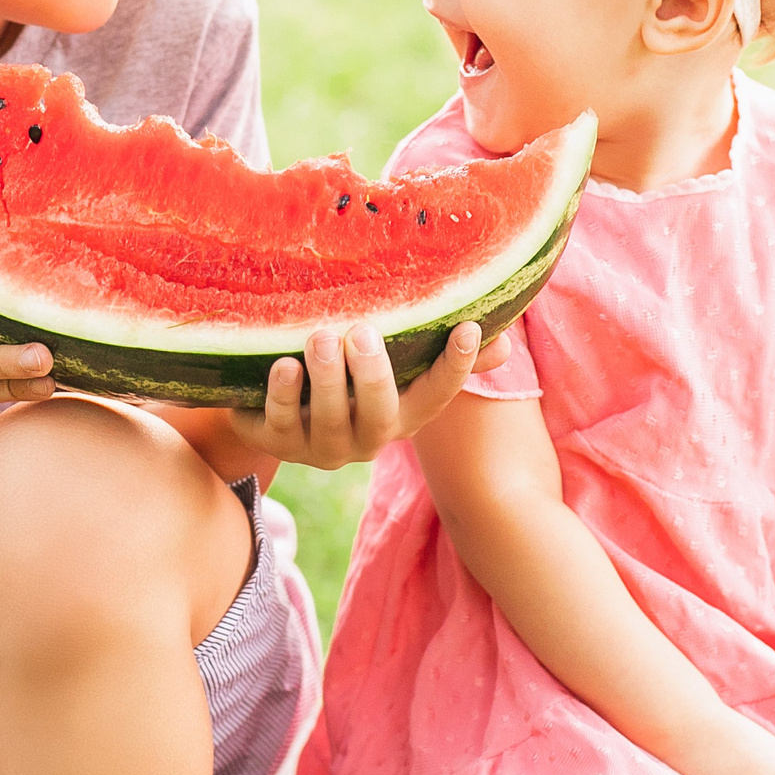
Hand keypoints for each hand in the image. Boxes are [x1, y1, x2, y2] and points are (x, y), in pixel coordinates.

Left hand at [227, 322, 509, 469]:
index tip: (468, 328)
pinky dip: (283, 396)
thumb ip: (438, 354)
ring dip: (328, 379)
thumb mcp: (391, 365)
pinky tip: (283, 365)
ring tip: (321, 337)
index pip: (438, 396)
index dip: (457, 367)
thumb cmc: (346, 376)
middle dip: (373, 376)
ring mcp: (321, 447)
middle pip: (380, 417)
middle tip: (361, 331)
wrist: (273, 410)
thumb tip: (502, 343)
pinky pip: (280, 425)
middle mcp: (366, 439)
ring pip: (330, 422)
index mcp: (402, 415)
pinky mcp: (278, 442)